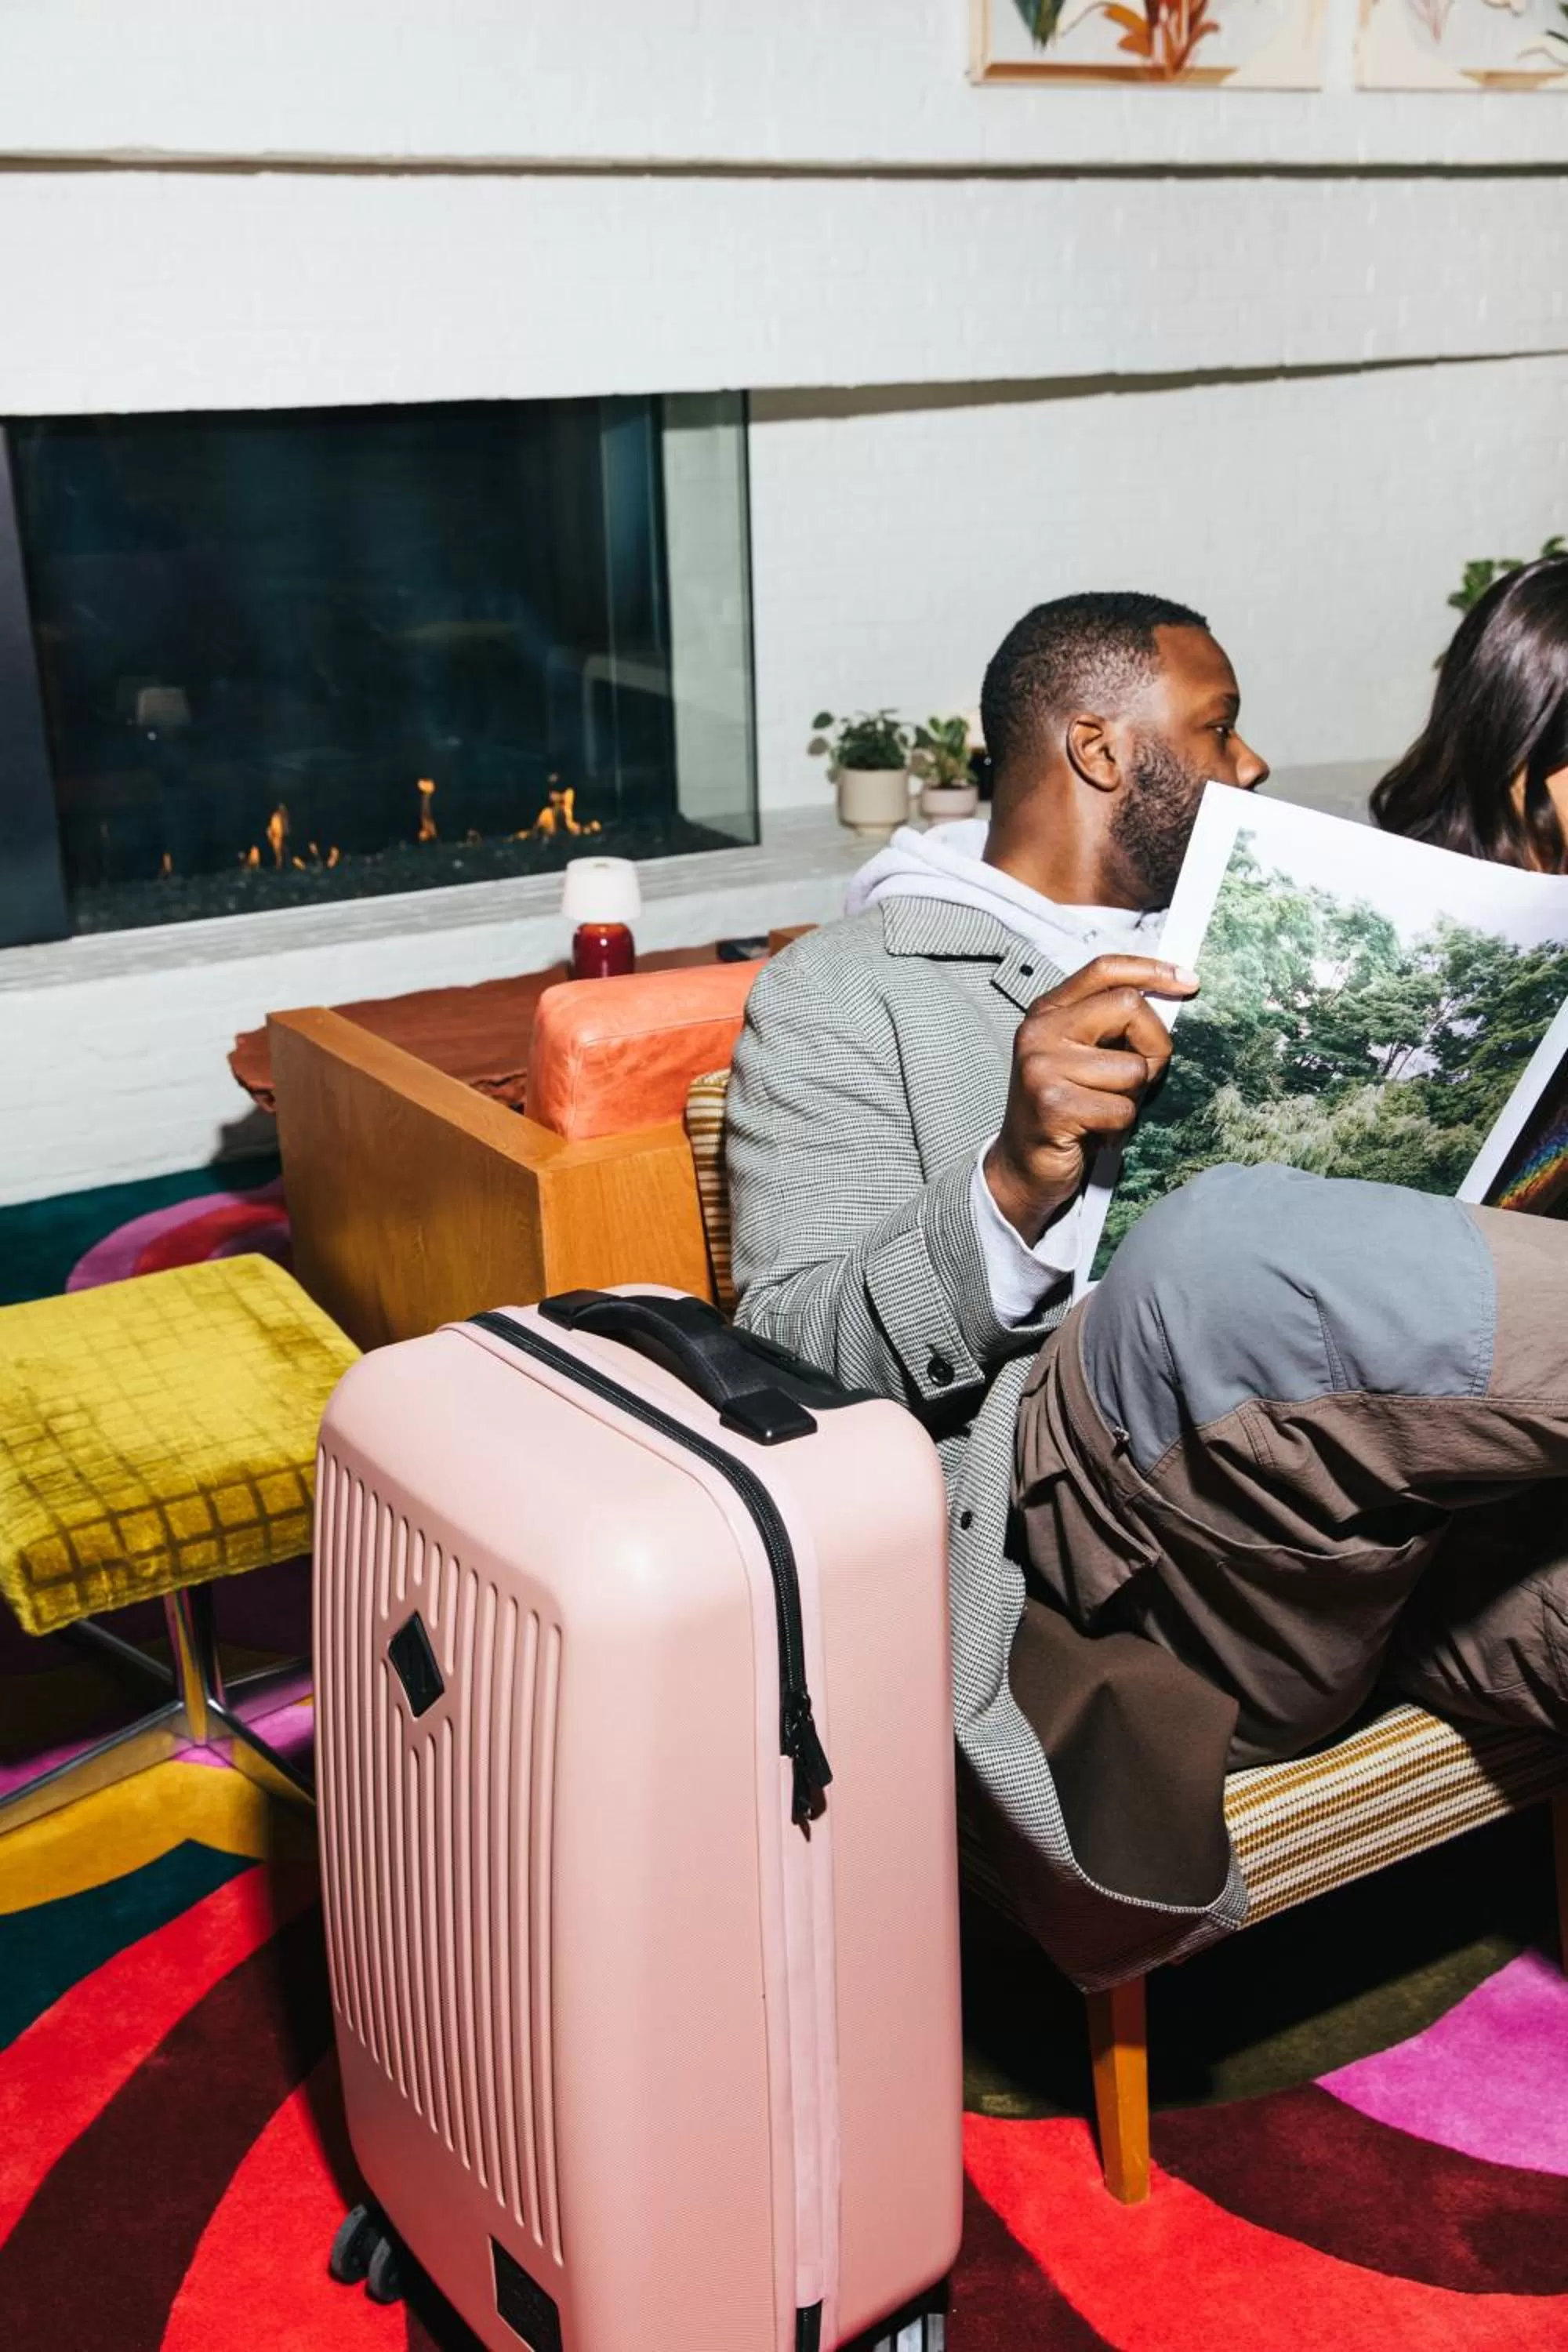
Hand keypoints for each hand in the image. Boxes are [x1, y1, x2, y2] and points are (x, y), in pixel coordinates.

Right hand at [984, 956, 1198, 1242]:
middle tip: (1138, 1079)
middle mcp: (1039, 1031)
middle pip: (1129, 1007)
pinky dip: (1119, 1128)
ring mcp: (1042, 1067)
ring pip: (1132, 1069)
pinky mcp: (1053, 1105)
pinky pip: (1121, 1109)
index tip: (1189, 982)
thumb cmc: (1065, 1112)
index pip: (1105, 970)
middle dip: (1153, 1046)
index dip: (1153, 971)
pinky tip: (1095, 1133)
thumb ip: (1112, 1027)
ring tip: (1102, 1112)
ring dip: (1131, 1099)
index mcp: (1048, 1012)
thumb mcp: (1082, 1057)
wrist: (1021, 1168)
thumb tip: (1173, 998)